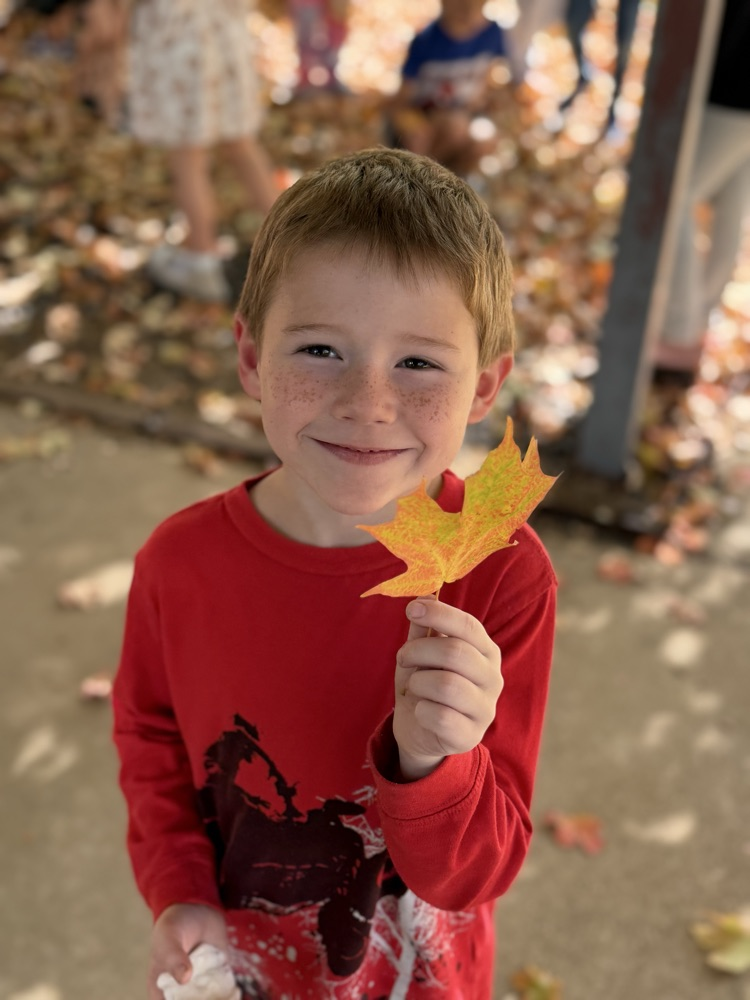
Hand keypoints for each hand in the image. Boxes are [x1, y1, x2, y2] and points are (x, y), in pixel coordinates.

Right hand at [148, 903, 228, 999]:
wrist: (196, 908)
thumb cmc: (174, 925)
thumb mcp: (169, 938)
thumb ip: (174, 958)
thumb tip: (184, 978)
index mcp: (161, 994)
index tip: (193, 999)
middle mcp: (181, 996)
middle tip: (212, 996)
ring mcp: (201, 991)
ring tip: (228, 997)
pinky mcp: (219, 982)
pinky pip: (225, 997)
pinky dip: (231, 998)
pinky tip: (236, 995)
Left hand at [393, 597, 502, 780]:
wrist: (421, 732)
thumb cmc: (424, 684)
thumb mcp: (421, 653)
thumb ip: (424, 628)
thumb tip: (423, 597)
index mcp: (485, 651)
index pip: (468, 626)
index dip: (439, 614)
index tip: (410, 609)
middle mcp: (493, 678)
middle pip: (455, 652)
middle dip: (418, 651)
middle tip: (403, 657)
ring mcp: (486, 709)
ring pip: (446, 684)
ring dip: (418, 682)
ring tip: (413, 687)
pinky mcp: (470, 737)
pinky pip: (439, 716)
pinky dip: (420, 710)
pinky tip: (421, 711)